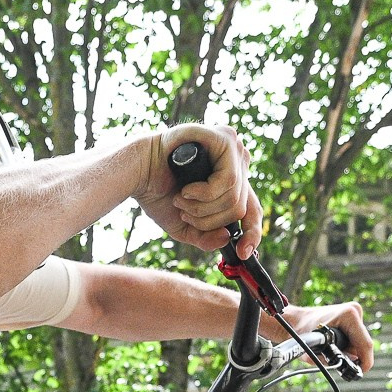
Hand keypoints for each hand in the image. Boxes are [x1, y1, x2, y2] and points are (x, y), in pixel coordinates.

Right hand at [135, 125, 262, 255]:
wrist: (137, 172)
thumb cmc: (158, 194)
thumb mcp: (185, 226)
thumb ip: (207, 238)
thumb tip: (227, 238)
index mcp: (232, 178)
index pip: (254, 209)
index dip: (252, 233)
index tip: (243, 252)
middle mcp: (237, 160)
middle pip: (240, 208)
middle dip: (209, 221)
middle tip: (184, 214)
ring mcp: (233, 147)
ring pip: (235, 197)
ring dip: (202, 208)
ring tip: (181, 199)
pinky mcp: (225, 138)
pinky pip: (229, 180)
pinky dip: (205, 193)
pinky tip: (187, 189)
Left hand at [273, 301, 373, 373]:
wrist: (295, 322)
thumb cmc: (301, 335)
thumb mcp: (316, 353)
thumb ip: (335, 360)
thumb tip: (351, 364)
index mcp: (349, 316)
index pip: (365, 344)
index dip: (365, 362)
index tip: (359, 373)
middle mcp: (354, 311)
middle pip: (363, 344)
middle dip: (353, 356)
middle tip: (336, 361)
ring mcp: (354, 312)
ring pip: (359, 342)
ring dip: (349, 351)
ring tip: (330, 350)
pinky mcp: (353, 317)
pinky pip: (355, 338)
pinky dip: (347, 345)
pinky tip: (334, 345)